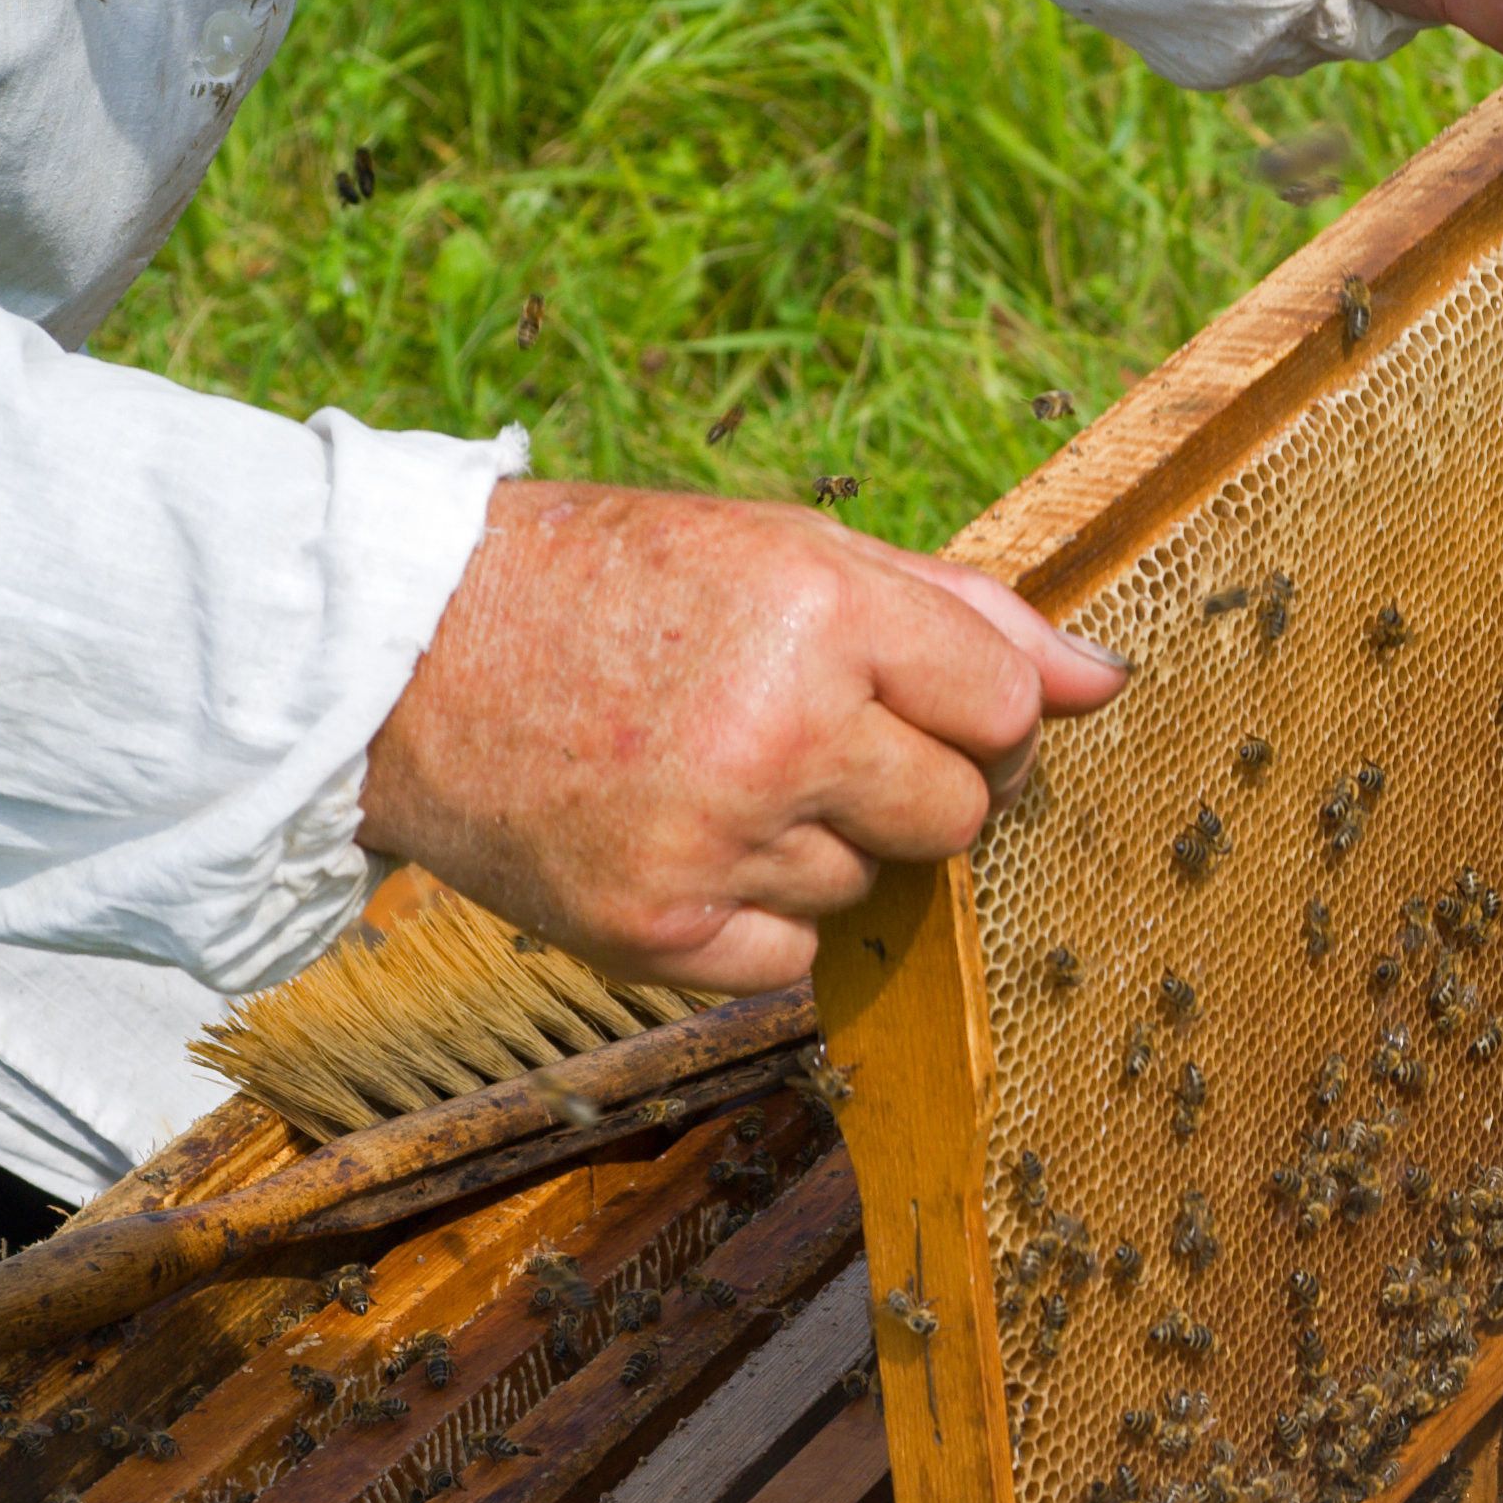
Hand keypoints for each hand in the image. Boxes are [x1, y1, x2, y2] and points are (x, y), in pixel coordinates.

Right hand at [360, 481, 1124, 992]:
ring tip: (713, 774)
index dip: (976, 713)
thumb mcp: (787, 550)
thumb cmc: (613, 586)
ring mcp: (717, 838)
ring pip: (875, 883)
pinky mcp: (656, 930)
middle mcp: (780, 728)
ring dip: (824, 844)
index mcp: (820, 610)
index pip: (1006, 709)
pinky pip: (797, 953)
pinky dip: (759, 914)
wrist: (396, 654)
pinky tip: (682, 840)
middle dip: (915, 785)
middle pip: (961, 813)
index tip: (914, 701)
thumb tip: (1105, 680)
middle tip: (810, 739)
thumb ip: (959, 614)